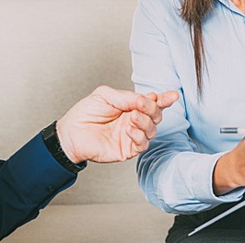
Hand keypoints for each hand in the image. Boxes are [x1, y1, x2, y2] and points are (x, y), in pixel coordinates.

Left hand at [56, 85, 177, 163]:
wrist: (71, 132)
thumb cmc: (86, 112)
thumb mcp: (106, 95)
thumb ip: (127, 97)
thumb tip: (145, 98)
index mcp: (131, 106)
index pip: (152, 102)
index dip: (164, 99)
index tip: (173, 95)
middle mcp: (134, 120)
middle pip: (156, 115)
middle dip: (153, 108)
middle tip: (142, 105)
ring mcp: (131, 135)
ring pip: (152, 130)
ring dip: (145, 122)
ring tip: (132, 117)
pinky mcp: (127, 149)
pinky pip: (142, 144)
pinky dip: (138, 135)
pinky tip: (129, 129)